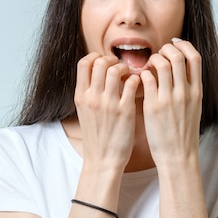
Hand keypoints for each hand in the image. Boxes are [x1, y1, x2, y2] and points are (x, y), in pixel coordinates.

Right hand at [74, 53, 140, 170]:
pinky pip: (131, 83)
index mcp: (81, 96)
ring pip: (115, 69)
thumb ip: (89, 93)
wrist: (102, 160)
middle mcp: (92, 97)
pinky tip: (137, 86)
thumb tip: (97, 74)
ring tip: (129, 75)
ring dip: (124, 67)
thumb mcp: (84, 112)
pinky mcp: (125, 111)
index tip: (105, 62)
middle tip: (120, 67)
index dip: (96, 57)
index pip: (84, 63)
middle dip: (112, 60)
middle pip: (99, 62)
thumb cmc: (96, 137)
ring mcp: (108, 103)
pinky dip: (136, 79)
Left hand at [139, 39, 202, 166]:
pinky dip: (142, 74)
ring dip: (152, 59)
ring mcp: (169, 99)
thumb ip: (189, 89)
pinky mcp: (153, 106)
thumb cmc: (184, 133)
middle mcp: (185, 92)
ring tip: (147, 66)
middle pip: (177, 56)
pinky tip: (139, 79)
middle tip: (158, 54)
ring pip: (161, 64)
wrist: (178, 156)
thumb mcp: (194, 108)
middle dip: (166, 49)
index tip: (174, 45)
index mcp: (197, 91)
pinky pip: (146, 79)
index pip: (195, 58)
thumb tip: (181, 71)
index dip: (184, 46)